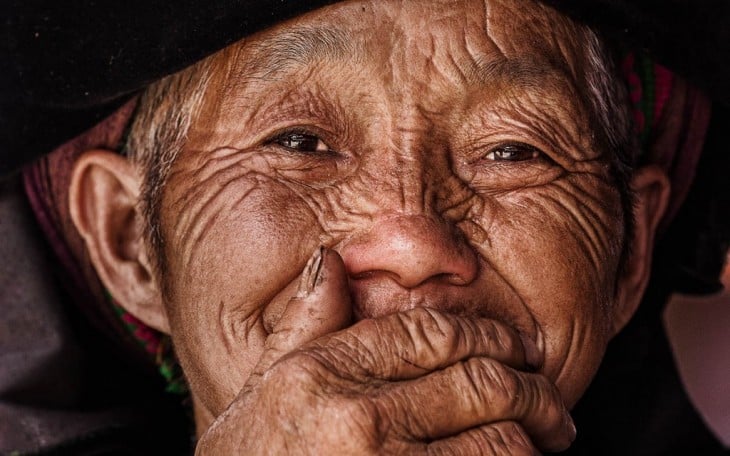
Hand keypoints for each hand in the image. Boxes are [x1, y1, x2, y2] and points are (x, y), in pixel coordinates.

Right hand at [195, 248, 575, 454]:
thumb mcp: (261, 392)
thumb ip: (304, 326)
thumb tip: (331, 260)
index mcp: (321, 375)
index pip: (428, 333)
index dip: (486, 335)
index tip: (512, 347)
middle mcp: (357, 417)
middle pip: (478, 380)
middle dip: (530, 385)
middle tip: (546, 395)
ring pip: (498, 436)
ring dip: (535, 433)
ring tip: (547, 433)